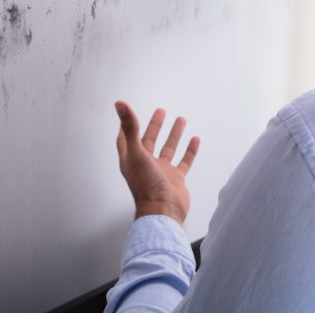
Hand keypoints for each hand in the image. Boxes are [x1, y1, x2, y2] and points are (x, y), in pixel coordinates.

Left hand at [114, 100, 200, 223]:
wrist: (163, 211)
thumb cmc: (146, 185)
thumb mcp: (137, 152)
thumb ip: (130, 127)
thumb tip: (119, 103)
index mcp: (131, 160)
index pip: (126, 140)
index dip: (126, 127)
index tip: (128, 114)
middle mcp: (145, 165)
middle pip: (149, 141)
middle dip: (154, 126)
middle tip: (161, 111)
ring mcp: (161, 172)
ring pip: (168, 149)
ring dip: (174, 135)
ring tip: (181, 119)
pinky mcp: (176, 179)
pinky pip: (184, 162)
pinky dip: (190, 151)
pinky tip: (195, 140)